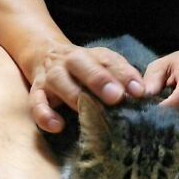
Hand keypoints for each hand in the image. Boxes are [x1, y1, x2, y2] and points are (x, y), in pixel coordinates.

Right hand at [29, 43, 144, 131]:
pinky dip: (45, 115)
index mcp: (92, 56)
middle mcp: (70, 62)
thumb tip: (141, 93)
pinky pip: (36, 103)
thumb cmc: (85, 67)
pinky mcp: (37, 92)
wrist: (45, 53)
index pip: (110, 61)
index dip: (126, 76)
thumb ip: (122, 77)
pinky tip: (57, 126)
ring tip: (87, 112)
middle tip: (116, 96)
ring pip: (59, 81)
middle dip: (99, 79)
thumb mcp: (104, 65)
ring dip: (74, 96)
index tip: (139, 91)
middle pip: (82, 64)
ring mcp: (51, 76)